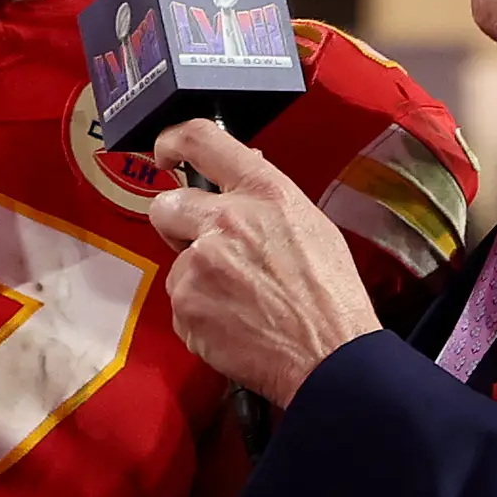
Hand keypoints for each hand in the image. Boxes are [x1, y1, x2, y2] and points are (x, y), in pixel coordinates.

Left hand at [148, 119, 383, 408]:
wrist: (331, 358)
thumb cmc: (331, 297)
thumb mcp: (311, 225)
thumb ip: (267, 195)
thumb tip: (241, 168)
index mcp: (263, 192)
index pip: (202, 138)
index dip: (173, 140)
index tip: (165, 152)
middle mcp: (226, 219)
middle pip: (166, 205)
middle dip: (176, 225)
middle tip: (205, 251)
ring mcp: (200, 262)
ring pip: (176, 263)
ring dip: (197, 280)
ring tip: (241, 302)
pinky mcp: (186, 303)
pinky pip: (180, 302)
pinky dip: (199, 315)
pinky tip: (234, 324)